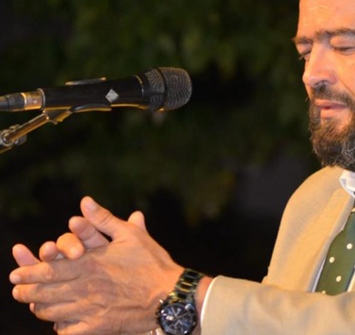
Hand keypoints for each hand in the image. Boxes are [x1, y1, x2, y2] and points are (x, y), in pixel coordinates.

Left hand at [10, 196, 183, 334]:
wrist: (170, 295)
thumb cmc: (151, 262)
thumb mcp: (129, 235)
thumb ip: (103, 219)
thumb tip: (84, 201)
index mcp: (90, 264)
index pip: (48, 270)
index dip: (28, 272)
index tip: (16, 273)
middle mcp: (86, 287)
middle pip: (44, 292)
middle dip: (26, 292)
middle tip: (17, 291)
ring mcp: (91, 309)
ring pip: (53, 312)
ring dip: (40, 308)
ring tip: (34, 305)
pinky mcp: (98, 326)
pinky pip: (69, 330)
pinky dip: (61, 327)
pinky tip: (59, 323)